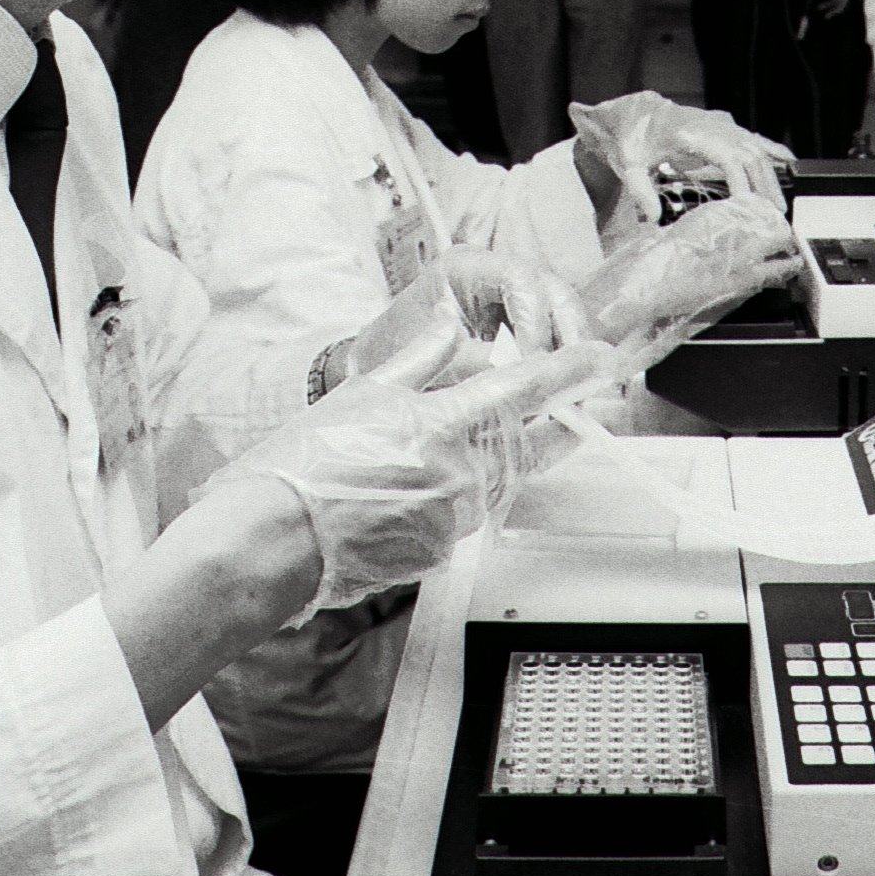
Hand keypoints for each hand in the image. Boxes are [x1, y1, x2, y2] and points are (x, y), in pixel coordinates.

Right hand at [234, 346, 622, 613]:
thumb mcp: (363, 392)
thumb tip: (449, 325)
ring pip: (501, 479)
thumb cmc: (305, 465)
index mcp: (443, 422)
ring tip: (458, 446)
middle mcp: (461, 473)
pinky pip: (467, 515)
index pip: (528, 389)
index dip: (571, 370)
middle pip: (531, 443)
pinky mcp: (440, 550)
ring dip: (500, 458)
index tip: (599, 358)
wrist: (274, 540)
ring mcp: (454, 517)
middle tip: (567, 407)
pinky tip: (418, 487)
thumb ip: (418, 358)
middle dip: (554, 424)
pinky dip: (459, 494)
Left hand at [343, 250, 585, 386]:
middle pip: (553, 293)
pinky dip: (564, 367)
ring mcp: (510, 301)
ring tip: (580, 392)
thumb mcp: (432, 361)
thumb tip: (533, 375)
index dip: (536, 320)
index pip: (520, 279)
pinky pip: (554, 342)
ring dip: (574, 354)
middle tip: (579, 377)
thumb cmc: (390, 358)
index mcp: (466, 266)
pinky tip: (571, 395)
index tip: (537, 363)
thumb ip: (482, 363)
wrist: (369, 372)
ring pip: (562, 317)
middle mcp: (494, 275)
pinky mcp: (519, 330)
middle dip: (570, 335)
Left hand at [572, 91, 792, 218]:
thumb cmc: (633, 138)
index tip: (749, 207)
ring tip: (778, 204)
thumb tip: (653, 217)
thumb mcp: (629, 164)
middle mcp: (714, 127)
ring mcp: (723, 125)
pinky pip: (755, 138)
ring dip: (770, 176)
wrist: (636, 113)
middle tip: (772, 215)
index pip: (729, 158)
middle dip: (765, 186)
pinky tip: (789, 163)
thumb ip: (639, 190)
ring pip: (757, 149)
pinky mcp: (726, 127)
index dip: (743, 182)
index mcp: (692, 133)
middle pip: (750, 156)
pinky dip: (773, 151)